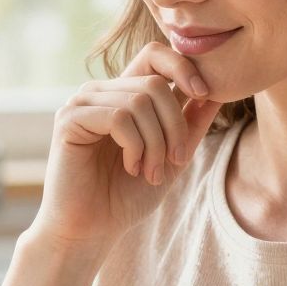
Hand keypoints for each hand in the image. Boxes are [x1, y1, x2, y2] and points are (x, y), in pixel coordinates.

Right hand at [27, 39, 223, 255]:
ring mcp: (82, 103)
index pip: (155, 55)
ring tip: (150, 172)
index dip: (183, 67)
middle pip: (155, 83)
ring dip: (156, 143)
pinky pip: (117, 117)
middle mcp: (102, 92)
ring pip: (139, 101)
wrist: (91, 229)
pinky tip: (130, 167)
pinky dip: (134, 146)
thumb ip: (191, 124)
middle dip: (175, 126)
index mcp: (124, 95)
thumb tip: (218, 91)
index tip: (204, 94)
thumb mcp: (171, 158)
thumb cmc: (126, 197)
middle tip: (175, 162)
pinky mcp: (69, 119)